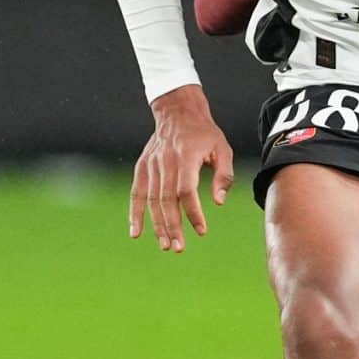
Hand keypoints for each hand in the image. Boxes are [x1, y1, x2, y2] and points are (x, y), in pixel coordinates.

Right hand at [130, 84, 234, 252]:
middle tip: (179, 247)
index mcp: (185, 158)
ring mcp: (151, 165)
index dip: (193, 213)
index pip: (186, 191)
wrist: (177, 111)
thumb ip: (224, 176)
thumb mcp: (222, 149)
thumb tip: (218, 202)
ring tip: (166, 246)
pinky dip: (134, 214)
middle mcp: (165, 163)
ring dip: (157, 225)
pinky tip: (136, 233)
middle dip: (172, 226)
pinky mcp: (142, 167)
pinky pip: (136, 194)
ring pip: (151, 200)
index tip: (201, 231)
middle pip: (166, 200)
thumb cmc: (204, 133)